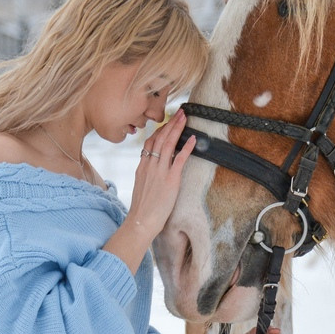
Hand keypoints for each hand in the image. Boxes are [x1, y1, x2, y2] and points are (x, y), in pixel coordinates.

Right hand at [126, 109, 194, 234]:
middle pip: (159, 138)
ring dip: (177, 129)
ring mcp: (160, 172)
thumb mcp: (141, 187)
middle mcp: (150, 165)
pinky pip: (179, 159)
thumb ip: (147, 175)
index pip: (150, 142)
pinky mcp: (170, 180)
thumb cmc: (142, 209)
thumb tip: (153, 170)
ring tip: (185, 118)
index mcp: (142, 167)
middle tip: (179, 112)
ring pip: (168, 144)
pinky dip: (187, 147)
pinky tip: (194, 138)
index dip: (159, 130)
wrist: (141, 221)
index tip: (167, 122)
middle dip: (170, 124)